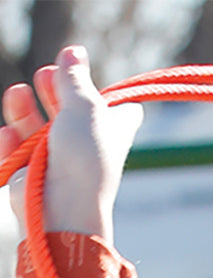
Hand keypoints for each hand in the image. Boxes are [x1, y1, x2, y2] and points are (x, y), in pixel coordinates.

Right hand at [0, 44, 141, 243]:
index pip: (120, 111)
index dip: (105, 93)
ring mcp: (58, 163)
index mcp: (112, 132)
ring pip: (36, 126)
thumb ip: (75, 78)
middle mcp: (87, 148)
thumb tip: (74, 52)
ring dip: (23, 108)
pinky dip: (10, 142)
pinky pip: (16, 151)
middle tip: (44, 76)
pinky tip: (9, 135)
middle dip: (52, 88)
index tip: (86, 78)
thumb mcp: (84, 108)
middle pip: (67, 109)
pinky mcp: (31, 176)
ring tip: (18, 95)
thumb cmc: (82, 159)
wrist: (62, 209)